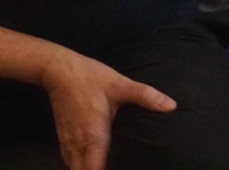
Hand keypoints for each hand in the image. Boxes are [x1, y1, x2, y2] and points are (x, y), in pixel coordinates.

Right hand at [41, 52, 176, 169]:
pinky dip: (78, 167)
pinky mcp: (62, 136)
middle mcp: (78, 142)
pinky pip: (68, 160)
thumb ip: (144, 96)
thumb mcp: (118, 84)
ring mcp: (68, 140)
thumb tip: (171, 105)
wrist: (57, 69)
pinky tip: (88, 166)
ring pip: (74, 168)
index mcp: (93, 135)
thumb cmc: (88, 77)